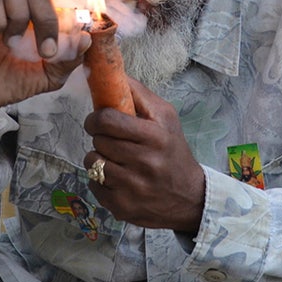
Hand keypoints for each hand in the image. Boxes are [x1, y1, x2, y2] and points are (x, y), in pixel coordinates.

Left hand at [83, 78, 205, 231]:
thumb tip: (112, 73)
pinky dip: (100, 180)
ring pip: (92, 163)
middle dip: (100, 137)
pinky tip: (117, 178)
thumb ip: (139, 94)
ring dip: (98, 158)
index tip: (99, 120)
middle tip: (111, 139)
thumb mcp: (166, 117)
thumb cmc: (173, 150)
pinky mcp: (122, 207)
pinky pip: (93, 185)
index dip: (97, 118)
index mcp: (155, 136)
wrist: (189, 197)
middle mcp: (145, 163)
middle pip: (99, 141)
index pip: (108, 120)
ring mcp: (132, 188)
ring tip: (114, 159)